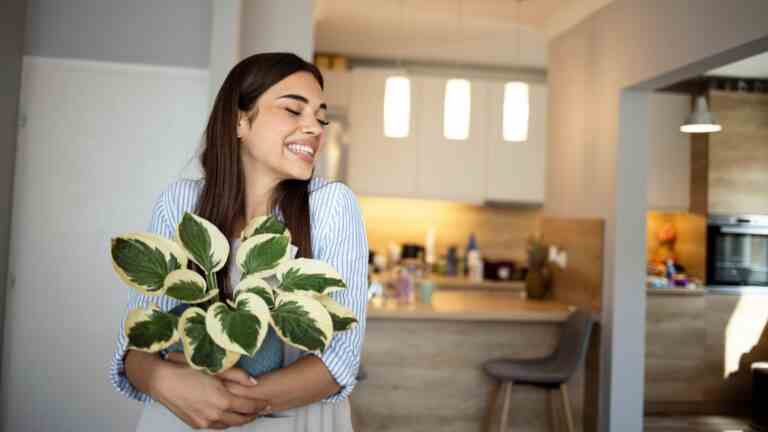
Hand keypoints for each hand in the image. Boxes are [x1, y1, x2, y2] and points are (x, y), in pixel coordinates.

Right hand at [150, 354, 269, 428]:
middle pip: (241, 419)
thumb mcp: (216, 369)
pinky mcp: (196, 424)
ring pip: (229, 425)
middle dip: (253, 415)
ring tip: (247, 414)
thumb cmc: (188, 371)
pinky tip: (228, 416)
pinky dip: (225, 422)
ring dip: (239, 420)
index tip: (266, 403)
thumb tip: (255, 382)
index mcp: (223, 400)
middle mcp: (216, 414)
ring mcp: (205, 422)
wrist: (163, 382)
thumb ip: (238, 376)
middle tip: (261, 411)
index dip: (260, 405)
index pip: (249, 406)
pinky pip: (216, 426)